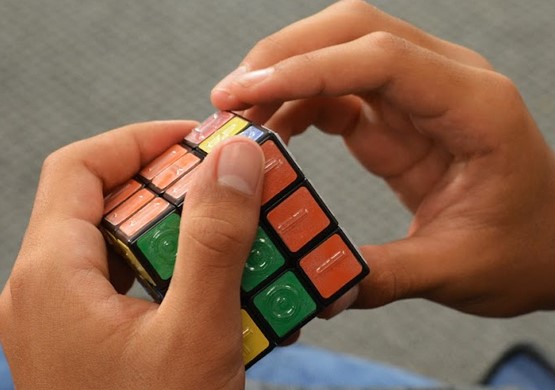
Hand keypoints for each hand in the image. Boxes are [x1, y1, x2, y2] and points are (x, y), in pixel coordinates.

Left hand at [0, 121, 263, 387]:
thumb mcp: (197, 330)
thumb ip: (215, 238)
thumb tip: (234, 160)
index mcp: (51, 275)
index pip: (83, 167)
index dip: (141, 141)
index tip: (199, 141)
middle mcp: (45, 290)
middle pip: (106, 203)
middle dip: (173, 187)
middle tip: (229, 186)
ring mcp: (65, 319)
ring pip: (124, 244)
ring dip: (181, 232)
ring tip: (235, 235)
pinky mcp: (90, 341)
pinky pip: (131, 283)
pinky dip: (175, 271)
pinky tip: (219, 287)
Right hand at [211, 0, 554, 316]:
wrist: (549, 243)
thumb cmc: (523, 248)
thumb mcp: (457, 268)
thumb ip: (386, 276)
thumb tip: (320, 292)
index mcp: (474, 108)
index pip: (381, 60)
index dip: (307, 69)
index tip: (247, 94)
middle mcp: (447, 83)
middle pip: (355, 31)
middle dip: (285, 55)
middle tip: (231, 96)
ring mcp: (419, 94)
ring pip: (340, 52)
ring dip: (285, 76)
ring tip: (241, 117)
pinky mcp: (397, 116)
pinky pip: (339, 91)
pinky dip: (298, 103)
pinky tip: (273, 132)